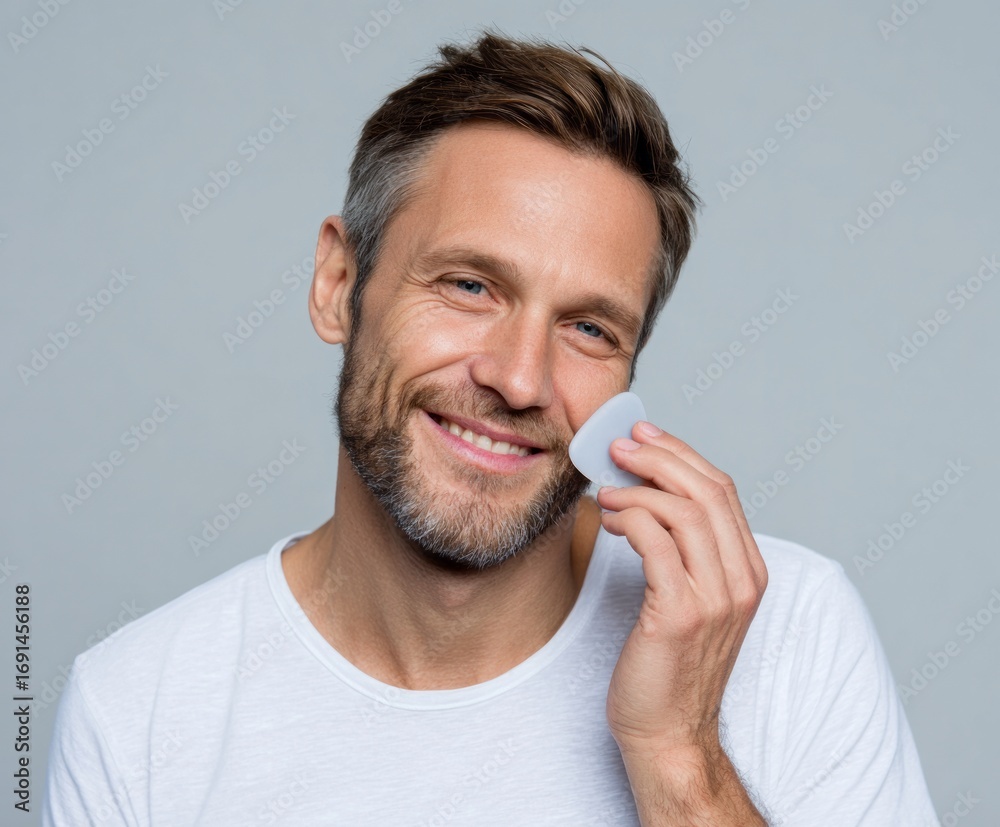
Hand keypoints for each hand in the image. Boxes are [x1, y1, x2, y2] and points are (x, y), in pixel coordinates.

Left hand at [599, 420, 767, 760]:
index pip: (721, 490)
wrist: (669, 731)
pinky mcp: (680, 613)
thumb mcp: (688, 598)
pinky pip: (655, 542)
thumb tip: (647, 492)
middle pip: (708, 490)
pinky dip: (627, 518)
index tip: (644, 435)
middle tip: (618, 446)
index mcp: (748, 570)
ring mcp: (716, 598)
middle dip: (659, 457)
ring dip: (637, 488)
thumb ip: (682, 549)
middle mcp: (741, 580)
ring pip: (683, 510)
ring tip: (605, 490)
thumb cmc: (668, 664)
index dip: (681, 454)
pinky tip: (607, 519)